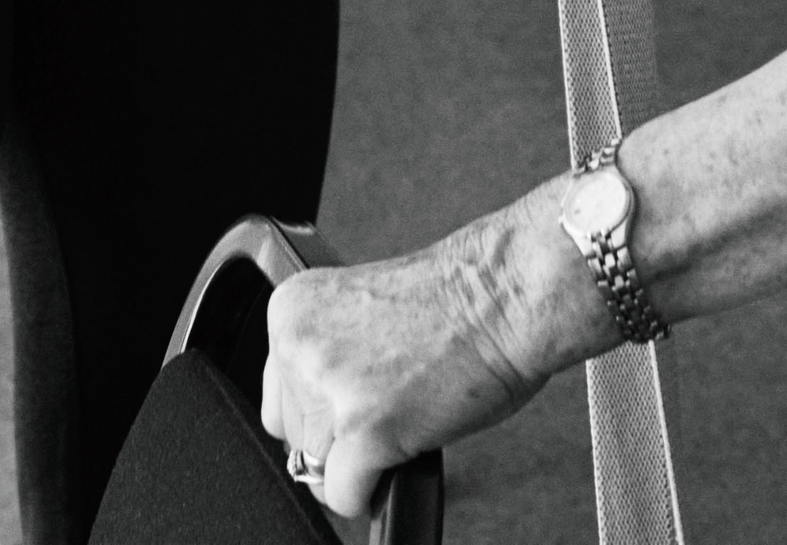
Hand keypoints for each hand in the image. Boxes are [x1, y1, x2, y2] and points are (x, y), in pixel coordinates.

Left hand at [262, 238, 545, 521]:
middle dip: (336, 432)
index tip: (355, 394)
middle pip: (293, 433)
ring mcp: (330, 390)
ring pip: (317, 469)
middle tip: (388, 401)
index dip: (320, 403)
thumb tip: (307, 413)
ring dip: (360, 457)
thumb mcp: (361, 309)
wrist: (509, 292)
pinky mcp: (364, 431)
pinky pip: (346, 496)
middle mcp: (302, 346)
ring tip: (405, 413)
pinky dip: (375, 488)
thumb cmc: (458, 296)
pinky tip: (404, 449)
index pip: (277, 392)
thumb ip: (323, 352)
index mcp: (294, 309)